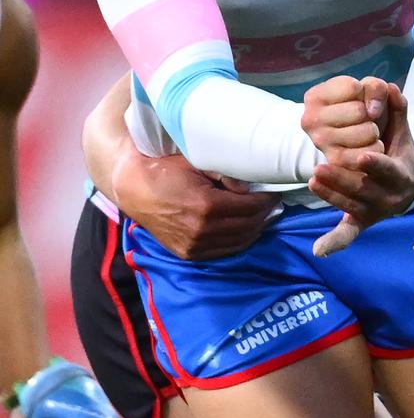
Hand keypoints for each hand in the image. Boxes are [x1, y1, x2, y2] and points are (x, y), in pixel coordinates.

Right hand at [112, 150, 278, 258]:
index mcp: (206, 206)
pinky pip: (224, 252)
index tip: (274, 191)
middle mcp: (202, 231)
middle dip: (264, 214)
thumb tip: (251, 187)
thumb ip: (227, 175)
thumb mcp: (198, 163)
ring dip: (255, 228)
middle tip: (272, 201)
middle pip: (248, 226)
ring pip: (239, 242)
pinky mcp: (188, 254)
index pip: (250, 207)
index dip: (266, 200)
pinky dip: (239, 241)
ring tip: (262, 214)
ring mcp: (194, 246)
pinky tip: (245, 228)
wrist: (135, 189)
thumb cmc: (167, 169)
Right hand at [302, 75, 386, 164]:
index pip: (353, 88)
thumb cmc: (358, 105)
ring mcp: (321, 143)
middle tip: (359, 118)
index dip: (363, 92)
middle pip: (359, 111)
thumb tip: (373, 111)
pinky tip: (365, 146)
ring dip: (373, 131)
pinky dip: (375, 148)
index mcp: (314, 97)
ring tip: (362, 131)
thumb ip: (375, 88)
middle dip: (369, 113)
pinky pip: (368, 154)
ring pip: (367, 132)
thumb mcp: (366, 88)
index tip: (355, 98)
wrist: (351, 134)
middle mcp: (311, 120)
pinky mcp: (335, 162)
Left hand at [309, 83, 413, 256]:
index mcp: (401, 174)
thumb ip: (397, 109)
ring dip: (331, 195)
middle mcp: (389, 197)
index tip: (361, 156)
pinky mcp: (361, 222)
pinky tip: (319, 250)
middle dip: (343, 180)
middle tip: (321, 167)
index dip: (375, 164)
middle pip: (364, 190)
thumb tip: (390, 88)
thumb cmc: (401, 150)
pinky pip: (348, 234)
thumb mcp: (404, 131)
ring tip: (313, 178)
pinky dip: (335, 243)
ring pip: (351, 206)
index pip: (388, 170)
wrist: (410, 184)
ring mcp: (374, 212)